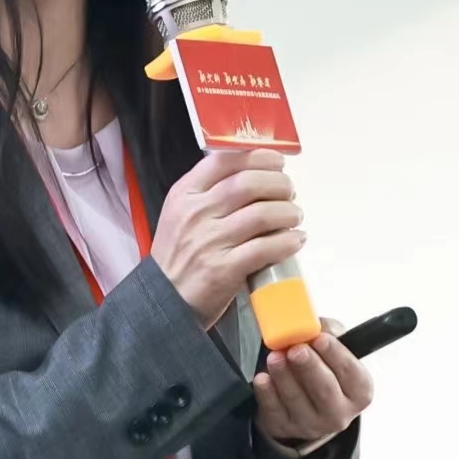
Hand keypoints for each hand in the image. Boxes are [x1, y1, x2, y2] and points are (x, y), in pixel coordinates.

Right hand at [151, 149, 304, 328]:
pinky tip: (295, 240)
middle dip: (279, 184)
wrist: (164, 301)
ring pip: (262, 214)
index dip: (258, 157)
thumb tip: (254, 173)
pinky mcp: (224, 270)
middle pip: (249, 183)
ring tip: (294, 216)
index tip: (277, 162)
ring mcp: (209, 242)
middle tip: (289, 193)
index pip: (224, 160)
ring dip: (288, 212)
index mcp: (185, 194)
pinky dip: (288, 241)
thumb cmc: (179, 256)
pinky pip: (265, 248)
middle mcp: (196, 213)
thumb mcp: (181, 214)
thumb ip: (209, 192)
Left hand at [253, 318, 373, 451]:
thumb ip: (330, 332)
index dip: (336, 355)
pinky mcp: (285, 427)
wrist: (305, 404)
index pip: (352, 374)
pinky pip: (274, 410)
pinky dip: (267, 392)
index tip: (320, 338)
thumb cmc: (324, 370)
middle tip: (296, 349)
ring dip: (284, 375)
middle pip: (325, 390)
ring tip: (275, 356)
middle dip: (309, 367)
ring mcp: (312, 424)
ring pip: (297, 399)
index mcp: (359, 392)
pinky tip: (263, 378)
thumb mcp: (334, 349)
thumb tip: (317, 325)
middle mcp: (339, 413)